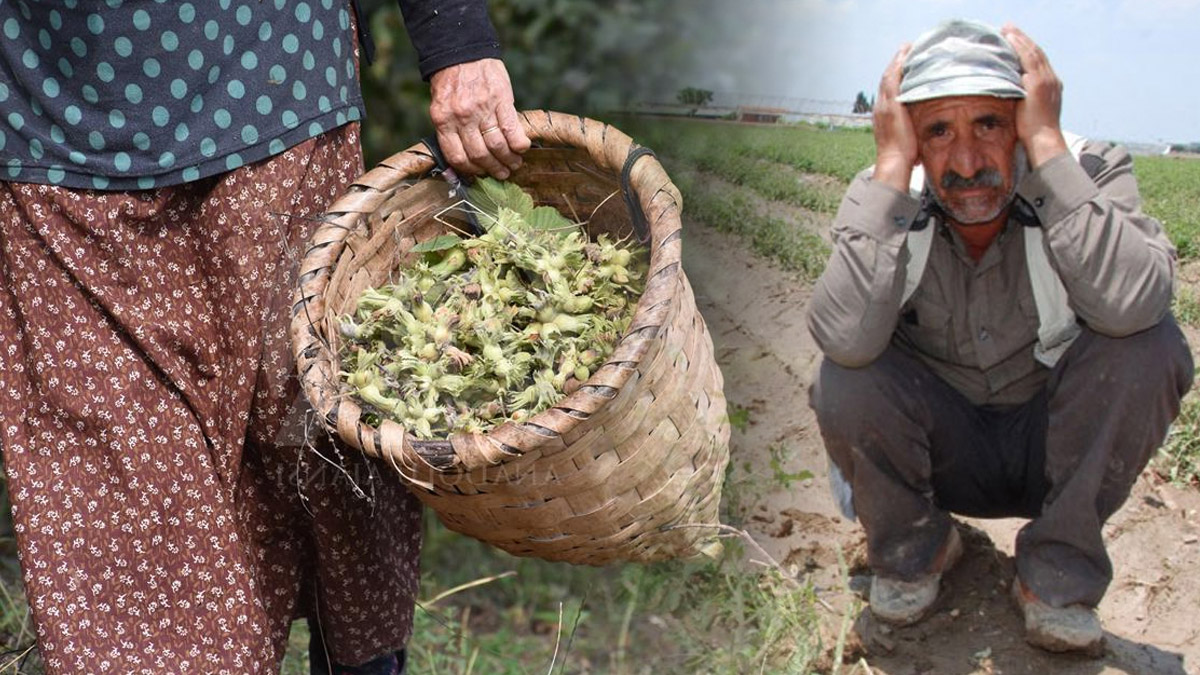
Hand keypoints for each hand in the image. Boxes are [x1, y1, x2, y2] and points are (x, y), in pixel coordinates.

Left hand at [428, 58, 531, 178]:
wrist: (463, 50)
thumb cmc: (452, 82)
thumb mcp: (441, 106)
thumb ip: (450, 130)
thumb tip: (463, 159)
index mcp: (443, 120)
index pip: (457, 157)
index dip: (472, 171)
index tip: (481, 174)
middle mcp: (462, 117)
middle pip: (480, 154)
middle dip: (493, 169)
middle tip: (502, 174)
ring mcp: (482, 109)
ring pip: (497, 145)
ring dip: (508, 160)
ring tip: (514, 164)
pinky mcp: (501, 100)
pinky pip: (512, 130)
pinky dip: (519, 144)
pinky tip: (522, 148)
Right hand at [872, 44, 918, 192]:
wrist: (894, 162)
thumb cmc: (903, 156)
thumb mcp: (907, 137)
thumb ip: (912, 127)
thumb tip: (922, 126)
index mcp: (884, 114)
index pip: (888, 90)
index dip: (894, 75)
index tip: (903, 65)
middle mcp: (881, 107)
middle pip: (886, 79)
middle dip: (895, 64)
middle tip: (905, 50)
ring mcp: (884, 105)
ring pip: (889, 76)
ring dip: (897, 60)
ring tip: (906, 48)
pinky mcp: (891, 104)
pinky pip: (893, 78)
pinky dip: (898, 65)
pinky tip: (905, 54)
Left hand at [1000, 24, 1067, 167]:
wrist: (1044, 140)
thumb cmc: (1034, 133)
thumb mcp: (1029, 110)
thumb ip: (1023, 98)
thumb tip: (1009, 94)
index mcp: (1051, 85)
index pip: (1039, 62)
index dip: (1028, 49)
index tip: (1016, 40)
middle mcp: (1051, 80)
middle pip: (1036, 53)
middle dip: (1023, 39)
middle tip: (1010, 28)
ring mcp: (1046, 81)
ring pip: (1032, 53)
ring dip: (1019, 39)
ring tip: (1007, 30)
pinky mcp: (1038, 84)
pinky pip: (1028, 60)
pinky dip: (1019, 47)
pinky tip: (1010, 40)